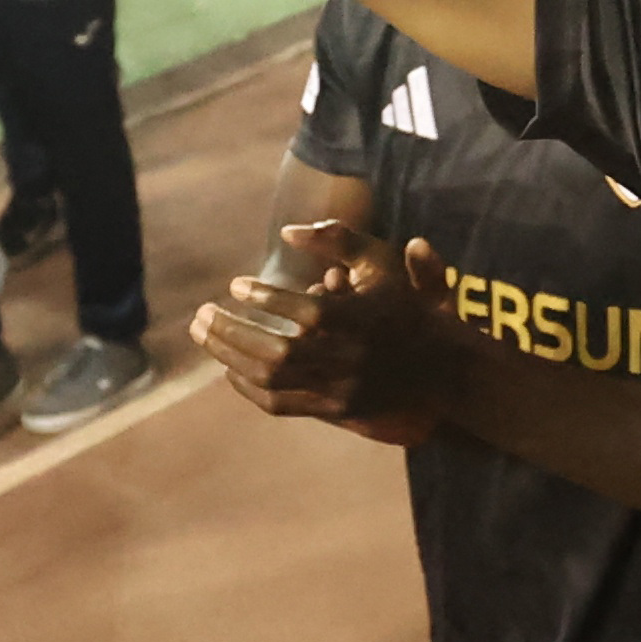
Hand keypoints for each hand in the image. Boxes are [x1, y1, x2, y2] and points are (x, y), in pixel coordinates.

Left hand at [189, 217, 448, 443]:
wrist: (439, 367)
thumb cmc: (403, 305)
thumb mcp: (381, 262)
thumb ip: (338, 239)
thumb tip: (287, 232)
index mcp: (362, 319)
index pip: (304, 312)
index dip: (265, 297)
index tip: (236, 284)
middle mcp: (349, 357)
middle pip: (278, 350)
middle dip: (232, 330)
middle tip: (201, 313)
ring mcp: (339, 388)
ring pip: (272, 378)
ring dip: (230, 355)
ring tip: (204, 333)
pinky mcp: (332, 409)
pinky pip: (278, 403)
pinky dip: (246, 387)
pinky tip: (227, 366)